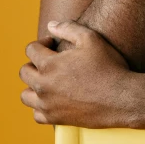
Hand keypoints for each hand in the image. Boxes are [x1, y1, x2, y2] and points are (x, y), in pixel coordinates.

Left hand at [19, 20, 133, 127]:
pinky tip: (53, 97)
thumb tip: (50, 25)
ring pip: (26, 95)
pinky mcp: (55, 119)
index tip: (53, 44)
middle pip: (24, 72)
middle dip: (34, 62)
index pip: (31, 50)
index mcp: (50, 64)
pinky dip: (40, 105)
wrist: (119, 98)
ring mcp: (48, 104)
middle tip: (51, 60)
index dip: (42, 42)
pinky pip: (36, 114)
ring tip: (49, 79)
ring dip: (33, 85)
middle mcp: (44, 86)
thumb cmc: (107, 66)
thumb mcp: (90, 38)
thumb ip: (68, 28)